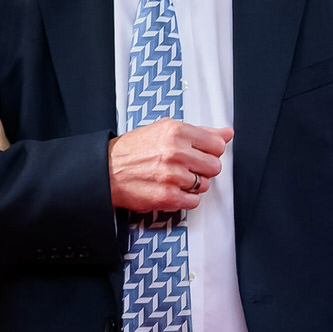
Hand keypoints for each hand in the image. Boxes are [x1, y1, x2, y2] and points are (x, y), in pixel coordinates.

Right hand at [108, 120, 231, 213]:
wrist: (106, 170)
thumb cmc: (132, 150)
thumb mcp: (164, 130)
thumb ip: (199, 132)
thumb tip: (226, 133)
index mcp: (176, 131)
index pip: (217, 144)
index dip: (209, 151)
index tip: (200, 153)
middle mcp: (175, 152)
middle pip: (214, 166)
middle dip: (202, 168)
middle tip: (186, 167)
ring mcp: (172, 176)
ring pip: (204, 185)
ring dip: (192, 184)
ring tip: (174, 178)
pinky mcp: (168, 196)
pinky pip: (194, 201)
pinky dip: (185, 198)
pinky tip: (171, 189)